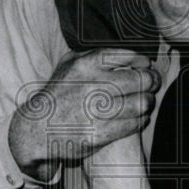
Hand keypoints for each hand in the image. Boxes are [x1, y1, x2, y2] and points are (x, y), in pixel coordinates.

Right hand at [9, 48, 160, 178]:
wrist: (36, 128)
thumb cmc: (58, 94)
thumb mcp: (68, 65)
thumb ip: (94, 54)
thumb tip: (131, 54)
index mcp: (85, 65)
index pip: (128, 57)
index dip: (143, 62)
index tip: (146, 66)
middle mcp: (92, 86)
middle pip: (140, 79)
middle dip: (152, 81)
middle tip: (152, 84)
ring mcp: (96, 111)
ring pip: (142, 102)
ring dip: (148, 102)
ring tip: (145, 102)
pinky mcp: (99, 134)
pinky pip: (134, 123)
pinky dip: (141, 119)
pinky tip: (138, 117)